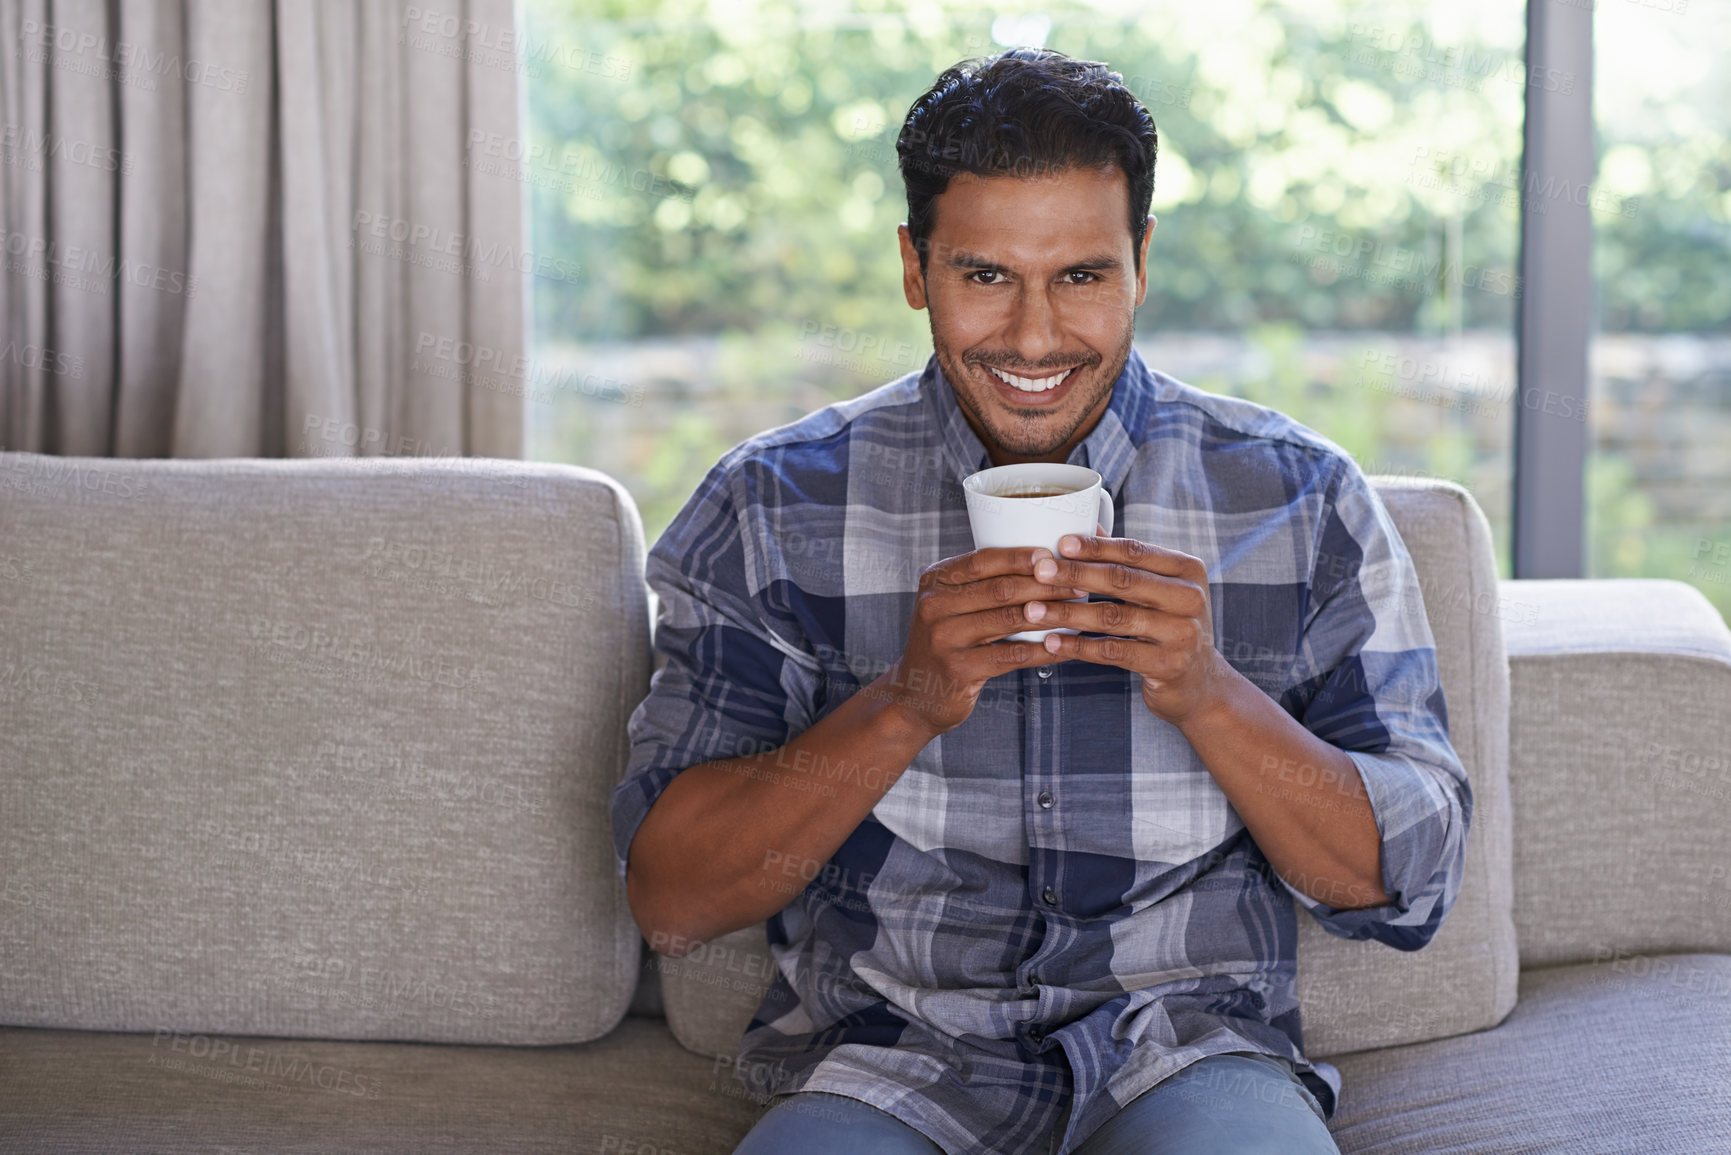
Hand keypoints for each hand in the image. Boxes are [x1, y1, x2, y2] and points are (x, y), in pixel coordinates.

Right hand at [879, 546, 1086, 738]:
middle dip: (1044, 584)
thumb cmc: (946, 642)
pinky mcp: (959, 669)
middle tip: (1078, 583)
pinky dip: (1040, 650)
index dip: (1020, 557)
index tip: (1054, 555)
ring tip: (1077, 610)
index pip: (982, 560)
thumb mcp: (949, 605)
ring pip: (1009, 620)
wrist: (916, 694)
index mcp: (935, 581)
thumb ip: (979, 584)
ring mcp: (944, 638)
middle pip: (1000, 588)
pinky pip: (1011, 656)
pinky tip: (1062, 647)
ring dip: (1049, 614)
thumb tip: (1040, 561)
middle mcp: (935, 606)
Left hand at [1023, 534, 1236, 727]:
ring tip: (1033, 611)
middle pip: (1122, 580)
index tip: (1060, 543)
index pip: (1134, 551)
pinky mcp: (1167, 665)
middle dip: (1075, 574)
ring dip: (1067, 612)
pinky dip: (1079, 647)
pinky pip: (1113, 651)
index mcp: (1187, 570)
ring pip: (1113, 617)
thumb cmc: (1170, 627)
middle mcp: (1189, 597)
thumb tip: (1089, 526)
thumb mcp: (1160, 589)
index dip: (1095, 547)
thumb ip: (1129, 561)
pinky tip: (1053, 642)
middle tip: (1039, 571)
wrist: (1200, 684)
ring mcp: (1182, 633)